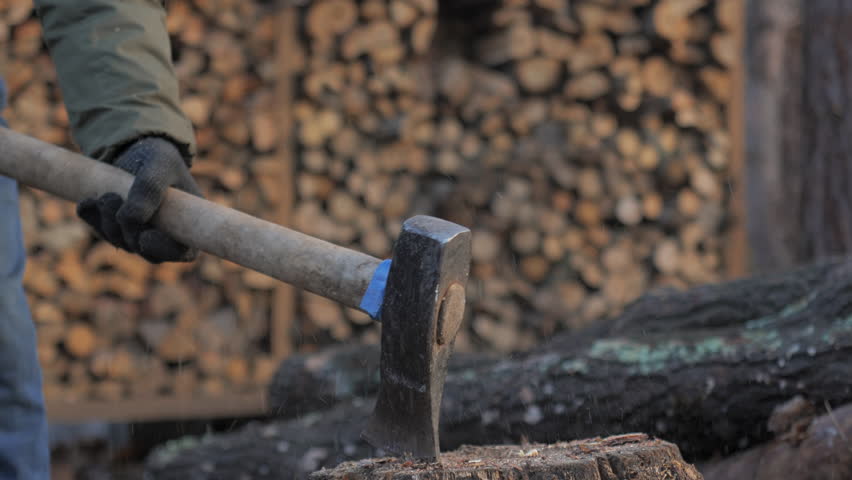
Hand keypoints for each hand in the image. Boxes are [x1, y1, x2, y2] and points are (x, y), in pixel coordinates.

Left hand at [77, 137, 202, 262]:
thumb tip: (130, 220)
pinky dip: (91, 215)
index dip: (163, 250)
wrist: (137, 148)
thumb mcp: (161, 164)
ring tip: (108, 194)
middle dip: (125, 228)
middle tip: (114, 198)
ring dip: (106, 219)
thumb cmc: (160, 157)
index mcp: (186, 224)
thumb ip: (150, 188)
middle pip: (143, 249)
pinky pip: (97, 230)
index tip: (145, 237)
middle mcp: (163, 235)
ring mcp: (137, 234)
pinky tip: (90, 200)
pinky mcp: (113, 227)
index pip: (181, 252)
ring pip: (118, 240)